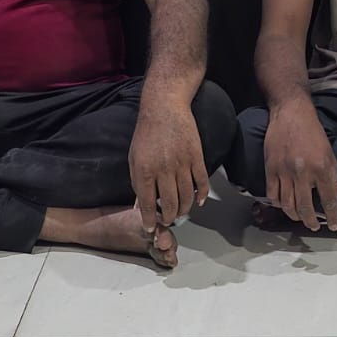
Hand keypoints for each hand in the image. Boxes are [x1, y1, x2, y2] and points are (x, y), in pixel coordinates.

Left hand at [129, 98, 209, 229]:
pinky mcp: (196, 157)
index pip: (147, 203)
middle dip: (168, 217)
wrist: (164, 108)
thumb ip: (137, 182)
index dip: (150, 219)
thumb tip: (140, 205)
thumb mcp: (134, 158)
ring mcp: (182, 164)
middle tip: (167, 220)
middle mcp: (164, 170)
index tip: (151, 228)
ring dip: (184, 210)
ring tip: (180, 213)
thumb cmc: (146, 134)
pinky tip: (198, 202)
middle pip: (169, 204)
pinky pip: (201, 182)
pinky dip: (201, 195)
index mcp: (145, 170)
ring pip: (187, 197)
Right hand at [263, 99, 336, 230]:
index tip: (333, 225)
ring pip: (287, 204)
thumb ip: (333, 180)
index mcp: (321, 167)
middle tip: (314, 226)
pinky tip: (284, 205)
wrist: (291, 114)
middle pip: (305, 207)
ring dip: (295, 216)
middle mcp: (302, 171)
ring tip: (300, 218)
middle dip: (311, 221)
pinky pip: (272, 194)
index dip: (332, 216)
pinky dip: (278, 204)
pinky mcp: (270, 168)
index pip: (329, 199)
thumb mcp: (330, 155)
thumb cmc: (312, 133)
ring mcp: (284, 171)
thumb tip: (336, 203)